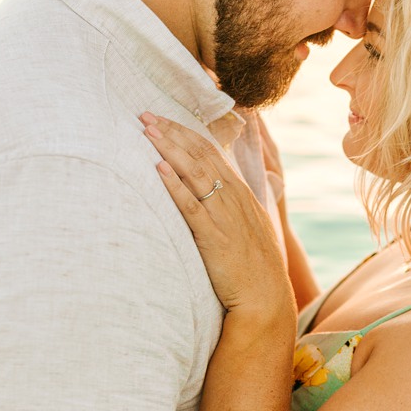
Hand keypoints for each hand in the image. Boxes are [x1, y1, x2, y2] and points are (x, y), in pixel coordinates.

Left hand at [141, 113, 293, 321]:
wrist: (264, 297)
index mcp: (240, 191)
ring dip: (169, 149)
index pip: (210, 151)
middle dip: (171, 131)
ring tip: (147, 131)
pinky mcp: (213, 235)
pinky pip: (191, 205)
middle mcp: (232, 196)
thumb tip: (221, 190)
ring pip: (194, 172)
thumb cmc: (254, 265)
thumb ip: (235, 204)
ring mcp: (224, 214)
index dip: (185, 132)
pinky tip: (159, 169)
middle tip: (145, 114)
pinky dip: (174, 185)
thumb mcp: (250, 225)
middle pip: (199, 154)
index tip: (163, 118)